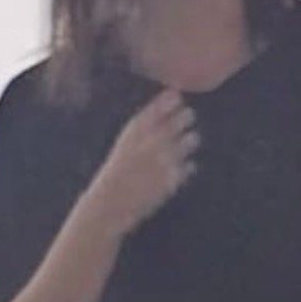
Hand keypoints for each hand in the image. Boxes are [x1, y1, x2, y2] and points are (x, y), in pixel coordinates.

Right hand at [80, 90, 198, 235]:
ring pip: (192, 138)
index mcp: (135, 130)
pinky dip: (185, 167)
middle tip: (186, 119)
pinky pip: (190, 165)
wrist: (108, 204)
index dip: (172, 100)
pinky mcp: (173, 178)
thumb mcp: (125, 143)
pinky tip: (176, 170)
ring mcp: (165, 159)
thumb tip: (171, 101)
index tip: (177, 98)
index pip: (162, 105)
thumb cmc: (116, 172)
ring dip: (189, 141)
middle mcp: (151, 141)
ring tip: (183, 144)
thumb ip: (145, 125)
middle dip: (186, 117)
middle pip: (184, 117)